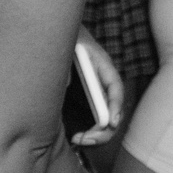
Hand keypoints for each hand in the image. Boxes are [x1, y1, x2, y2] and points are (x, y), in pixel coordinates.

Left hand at [70, 27, 123, 146]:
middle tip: (84, 139)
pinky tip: (76, 136)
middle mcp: (104, 81)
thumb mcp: (66, 45)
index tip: (110, 122)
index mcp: (103, 66)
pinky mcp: (87, 97)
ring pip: (106, 118)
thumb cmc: (65, 38)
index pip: (115, 87)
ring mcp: (97, 91)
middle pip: (114, 110)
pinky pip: (95, 118)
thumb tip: (65, 83)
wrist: (58, 32)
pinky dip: (90, 130)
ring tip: (79, 140)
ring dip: (97, 134)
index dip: (115, 106)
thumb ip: (66, 62)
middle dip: (104, 129)